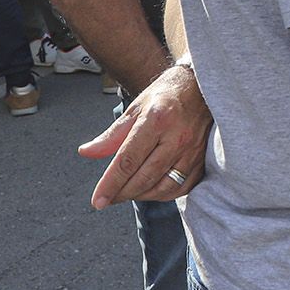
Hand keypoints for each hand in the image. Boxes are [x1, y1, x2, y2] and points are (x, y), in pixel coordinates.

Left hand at [78, 63, 211, 208]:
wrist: (202, 88)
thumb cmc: (165, 96)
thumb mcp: (135, 108)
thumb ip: (112, 135)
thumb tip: (86, 152)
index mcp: (156, 120)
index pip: (128, 160)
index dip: (110, 184)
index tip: (98, 200)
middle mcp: (177, 137)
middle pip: (145, 177)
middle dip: (122, 193)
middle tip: (108, 198)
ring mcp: (193, 150)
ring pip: (165, 187)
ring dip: (142, 196)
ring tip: (128, 192)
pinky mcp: (203, 159)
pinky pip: (183, 187)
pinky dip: (164, 194)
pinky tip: (151, 190)